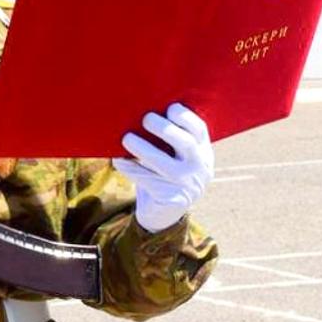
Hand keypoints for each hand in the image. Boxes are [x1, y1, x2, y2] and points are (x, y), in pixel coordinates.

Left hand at [114, 103, 213, 232]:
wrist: (163, 214)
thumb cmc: (164, 175)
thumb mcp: (175, 157)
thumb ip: (168, 139)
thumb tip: (140, 111)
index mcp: (202, 152)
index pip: (199, 130)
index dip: (185, 117)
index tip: (169, 107)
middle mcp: (199, 168)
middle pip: (186, 143)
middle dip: (165, 128)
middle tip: (145, 119)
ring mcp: (187, 185)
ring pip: (164, 163)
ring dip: (142, 148)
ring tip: (126, 138)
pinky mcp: (172, 199)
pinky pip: (147, 179)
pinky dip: (130, 168)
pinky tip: (119, 160)